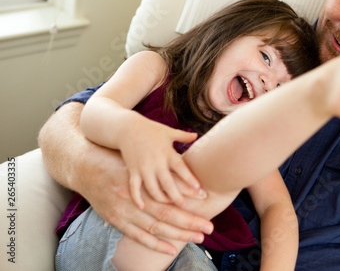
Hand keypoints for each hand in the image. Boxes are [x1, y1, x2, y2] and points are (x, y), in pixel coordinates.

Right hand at [81, 146, 213, 254]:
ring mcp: (126, 206)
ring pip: (156, 223)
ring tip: (197, 237)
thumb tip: (194, 135)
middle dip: (190, 220)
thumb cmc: (119, 156)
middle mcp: (137, 191)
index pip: (172, 182)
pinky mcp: (117, 218)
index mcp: (146, 172)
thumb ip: (173, 141)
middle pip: (168, 208)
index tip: (206, 198)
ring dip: (178, 233)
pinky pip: (138, 235)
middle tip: (209, 228)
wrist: (86, 164)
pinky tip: (170, 249)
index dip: (189, 191)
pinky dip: (154, 242)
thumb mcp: (148, 145)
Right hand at [120, 120, 201, 208]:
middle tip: (185, 206)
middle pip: (168, 183)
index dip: (189, 178)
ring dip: (161, 199)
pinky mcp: (132, 171)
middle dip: (176, 195)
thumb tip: (197, 135)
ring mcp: (143, 168)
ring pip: (152, 188)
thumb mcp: (168, 132)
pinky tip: (142, 206)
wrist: (127, 128)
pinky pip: (134, 187)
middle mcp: (156, 162)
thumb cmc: (151, 129)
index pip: (180, 167)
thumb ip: (183, 136)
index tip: (199, 189)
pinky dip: (137, 197)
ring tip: (169, 205)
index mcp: (167, 152)